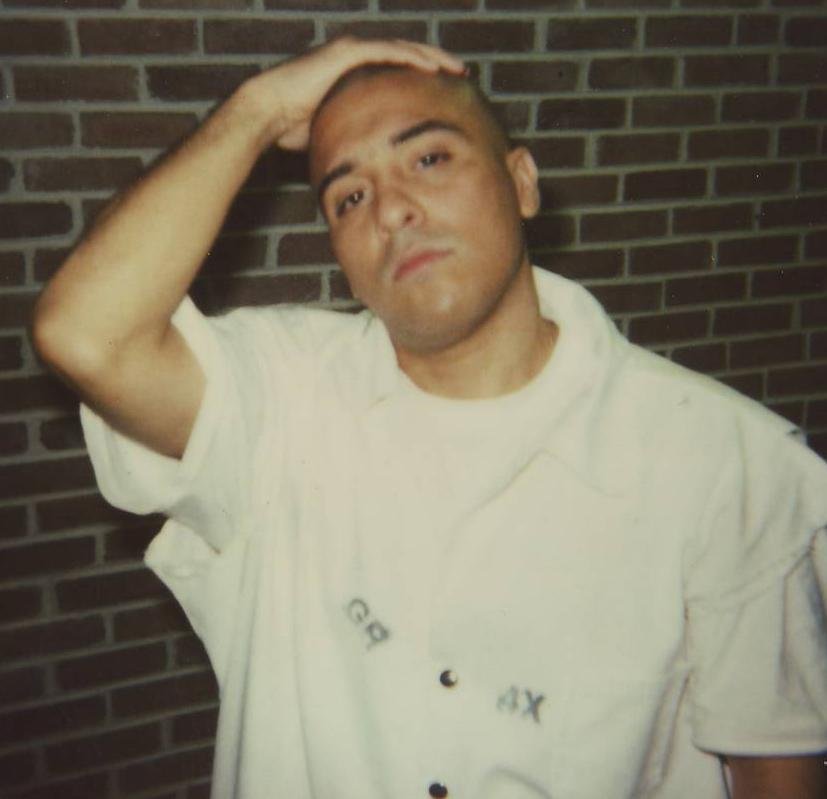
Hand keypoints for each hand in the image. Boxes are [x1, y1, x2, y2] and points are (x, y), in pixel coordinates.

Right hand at [242, 36, 465, 150]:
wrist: (268, 112)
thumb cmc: (294, 126)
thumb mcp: (334, 129)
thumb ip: (352, 132)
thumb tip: (367, 158)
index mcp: (354, 71)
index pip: (396, 68)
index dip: (421, 74)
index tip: (445, 88)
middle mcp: (354, 54)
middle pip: (405, 53)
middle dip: (435, 61)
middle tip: (461, 73)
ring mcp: (350, 50)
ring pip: (401, 48)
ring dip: (430, 57)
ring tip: (454, 69)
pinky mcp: (346, 52)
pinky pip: (386, 52)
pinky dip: (410, 58)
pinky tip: (431, 67)